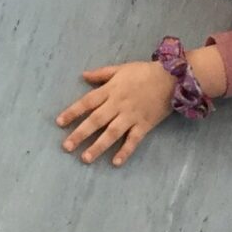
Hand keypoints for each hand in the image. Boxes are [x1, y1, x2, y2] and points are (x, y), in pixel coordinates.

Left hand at [57, 61, 175, 166]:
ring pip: (112, 133)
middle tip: (66, 147)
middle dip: (80, 134)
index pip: (87, 102)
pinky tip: (115, 162)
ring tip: (85, 158)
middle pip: (96, 120)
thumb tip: (83, 75)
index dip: (72, 112)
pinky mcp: (144, 125)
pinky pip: (133, 140)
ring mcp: (131, 116)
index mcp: (110, 90)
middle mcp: (118, 105)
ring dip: (98, 146)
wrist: (171, 78)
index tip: (59, 123)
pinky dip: (125, 151)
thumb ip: (101, 74)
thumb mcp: (120, 68)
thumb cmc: (143, 72)